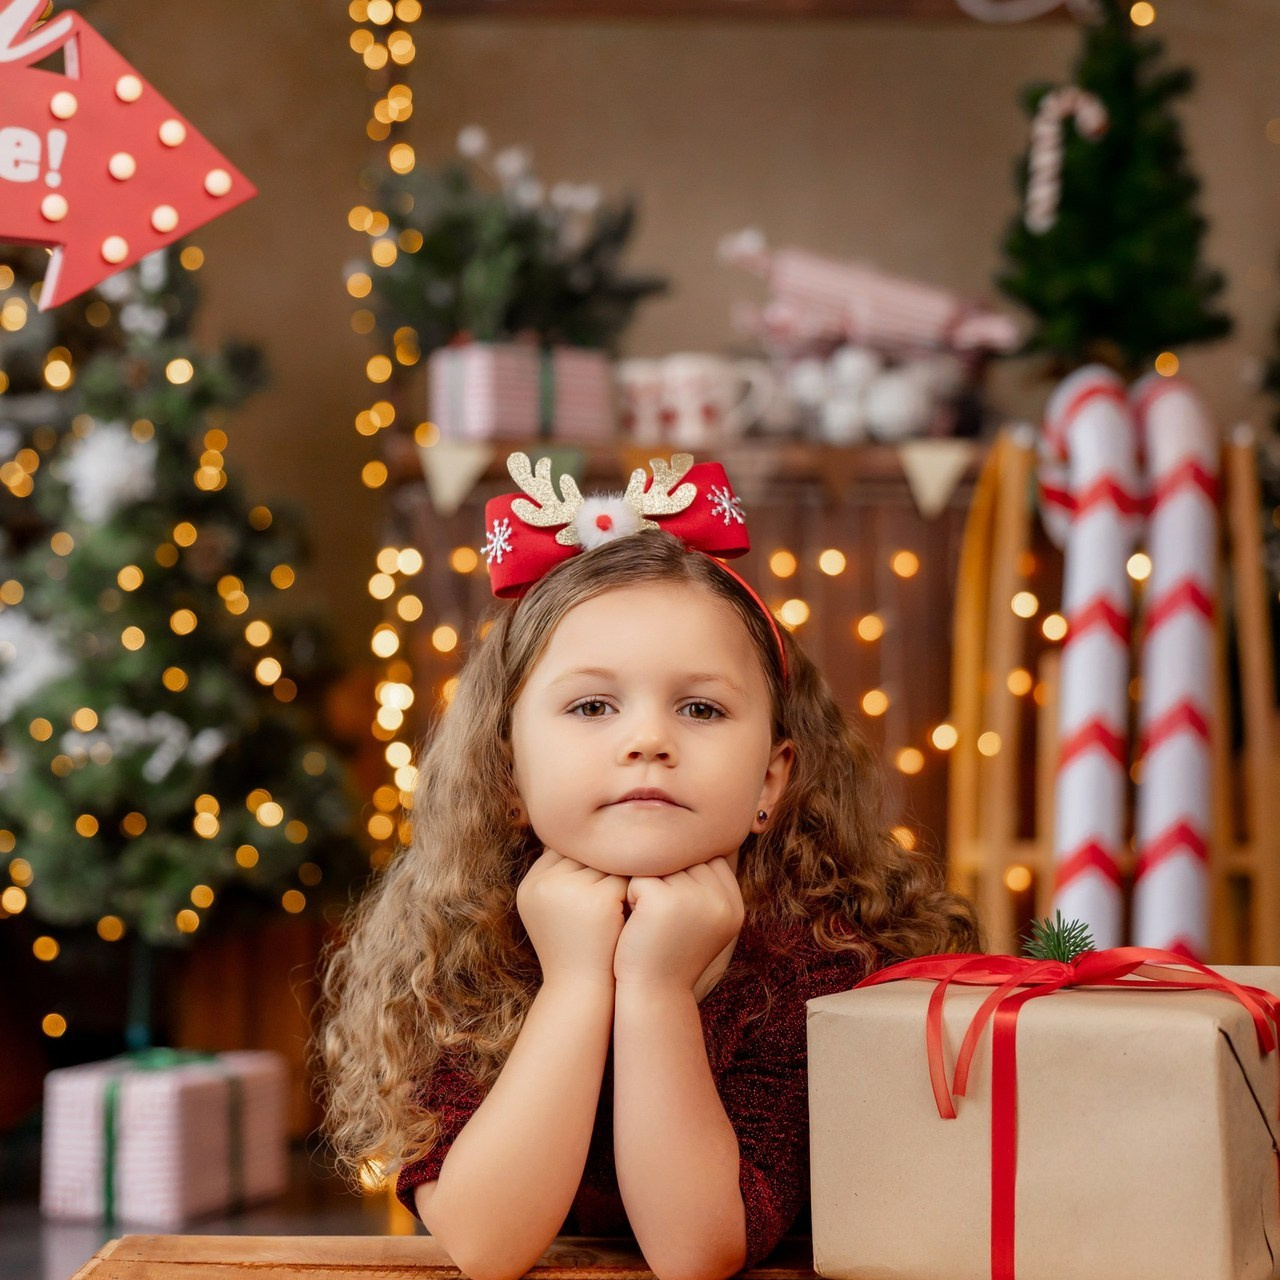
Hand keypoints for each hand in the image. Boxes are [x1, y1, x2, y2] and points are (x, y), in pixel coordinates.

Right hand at [516, 848, 629, 988]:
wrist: (582, 993)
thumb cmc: (572, 951)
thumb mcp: (552, 913)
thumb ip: (559, 878)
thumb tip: (582, 842)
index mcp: (530, 887)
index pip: (561, 851)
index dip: (582, 863)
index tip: (597, 879)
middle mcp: (545, 885)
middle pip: (583, 854)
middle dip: (600, 867)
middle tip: (616, 882)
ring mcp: (572, 891)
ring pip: (605, 863)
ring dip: (617, 876)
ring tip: (628, 891)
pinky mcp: (600, 900)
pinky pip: (623, 878)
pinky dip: (631, 889)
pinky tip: (637, 903)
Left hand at [612, 857, 743, 995]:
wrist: (654, 995)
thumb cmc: (671, 954)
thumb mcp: (702, 920)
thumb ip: (706, 885)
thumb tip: (691, 839)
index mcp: (734, 903)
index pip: (708, 859)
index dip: (684, 873)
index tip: (672, 905)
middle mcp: (720, 899)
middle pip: (685, 858)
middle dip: (665, 878)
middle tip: (657, 916)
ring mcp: (694, 898)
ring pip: (661, 864)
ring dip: (647, 885)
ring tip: (648, 920)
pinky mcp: (664, 900)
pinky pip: (640, 876)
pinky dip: (631, 895)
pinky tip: (636, 923)